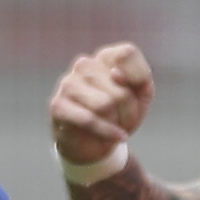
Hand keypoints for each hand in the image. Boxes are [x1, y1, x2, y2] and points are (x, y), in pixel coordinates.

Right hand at [50, 43, 156, 165]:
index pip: (127, 53)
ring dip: (116, 123)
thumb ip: (139, 78)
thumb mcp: (141, 96)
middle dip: (129, 112)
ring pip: (106, 105)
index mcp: (105, 57)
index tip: (138, 95)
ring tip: (113, 127)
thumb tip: (115, 73)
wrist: (95, 146)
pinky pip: (89, 119)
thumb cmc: (119, 116)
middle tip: (124, 121)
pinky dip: (106, 132)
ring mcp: (68, 83)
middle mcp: (84, 64)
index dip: (139, 77)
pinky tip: (115, 137)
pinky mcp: (58, 105)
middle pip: (121, 89)